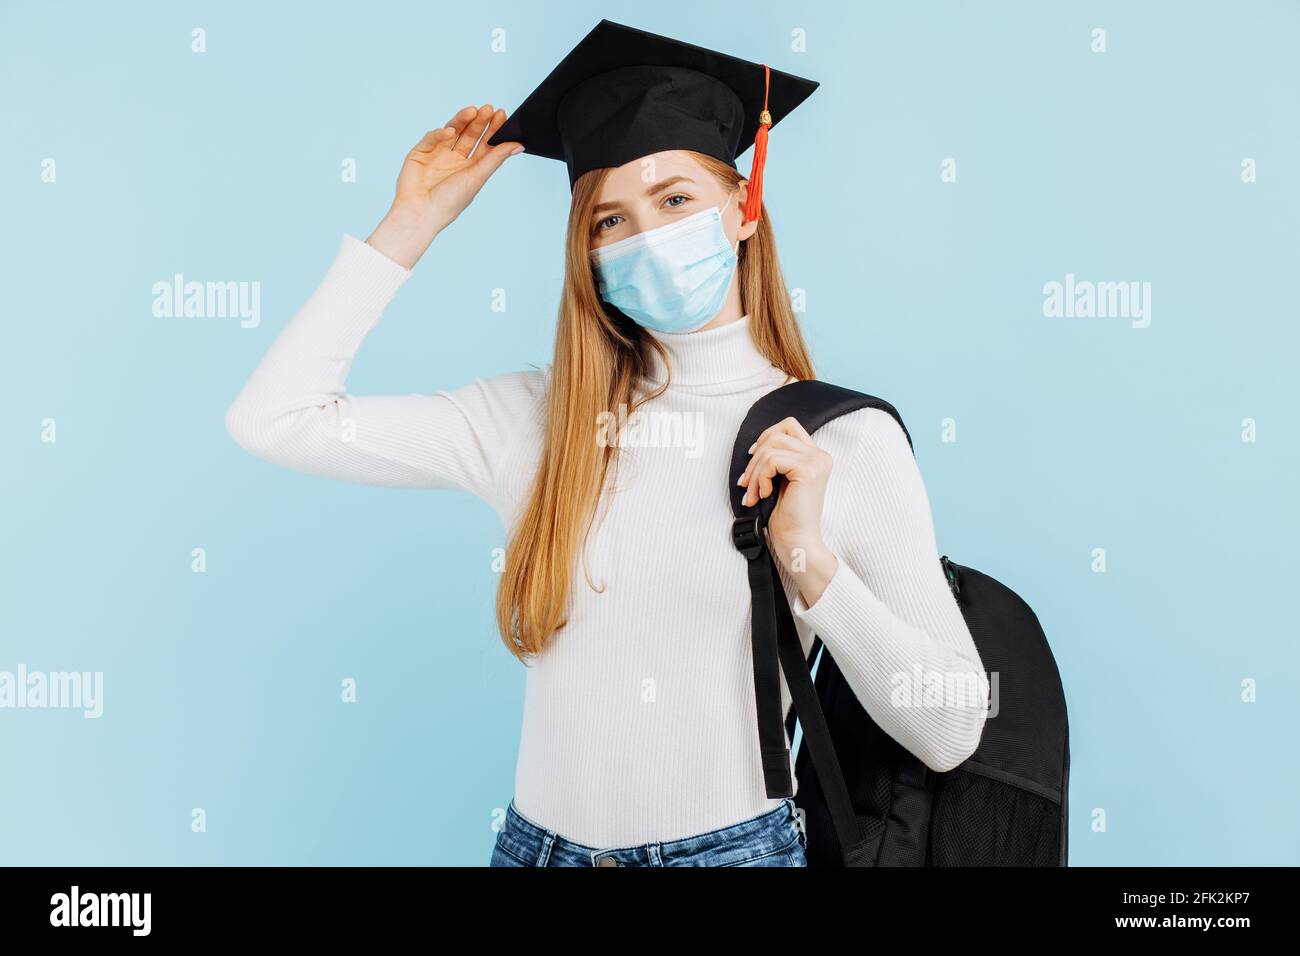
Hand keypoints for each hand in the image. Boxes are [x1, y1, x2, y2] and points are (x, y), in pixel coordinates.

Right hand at [367, 104, 521, 268]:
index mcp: (470, 168)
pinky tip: (450, 132)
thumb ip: (496, 158)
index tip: (502, 115)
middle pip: (469, 134)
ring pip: (452, 131)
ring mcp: (438, 154)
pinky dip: (440, 133)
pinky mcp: (420, 152)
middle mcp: (455, 160)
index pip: (484, 144)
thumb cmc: (449, 202)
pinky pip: (432, 138)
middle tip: (488, 109)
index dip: (493, 129)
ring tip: (472, 111)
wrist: (420, 213)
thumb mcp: (477, 177)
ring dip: (462, 120)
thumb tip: (518, 145)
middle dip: (479, 121)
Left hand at [737, 416, 838, 602]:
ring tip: (753, 493)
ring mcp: (817, 462)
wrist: (798, 542)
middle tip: (747, 483)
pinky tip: (764, 494)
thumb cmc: (787, 517)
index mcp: (816, 456)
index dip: (766, 436)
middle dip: (755, 458)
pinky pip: (773, 460)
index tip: (752, 456)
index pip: (788, 425)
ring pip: (771, 447)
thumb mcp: (780, 481)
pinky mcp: (808, 470)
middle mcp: (820, 456)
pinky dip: (761, 477)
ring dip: (755, 471)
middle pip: (777, 434)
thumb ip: (777, 460)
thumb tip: (755, 446)